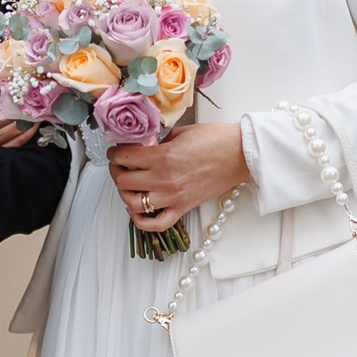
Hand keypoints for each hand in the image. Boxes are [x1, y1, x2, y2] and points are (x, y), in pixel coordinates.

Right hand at [0, 80, 37, 148]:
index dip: (13, 94)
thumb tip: (3, 81)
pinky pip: (18, 141)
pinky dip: (29, 132)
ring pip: (17, 127)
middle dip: (24, 106)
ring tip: (37, 112)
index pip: (0, 98)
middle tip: (35, 100)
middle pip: (11, 113)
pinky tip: (34, 125)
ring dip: (30, 119)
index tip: (23, 90)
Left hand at [108, 122, 248, 231]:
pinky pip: (155, 224)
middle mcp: (164, 180)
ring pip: (133, 204)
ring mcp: (173, 197)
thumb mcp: (180, 132)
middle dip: (117, 171)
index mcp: (162, 157)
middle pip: (123, 182)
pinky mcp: (183, 208)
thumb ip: (158, 142)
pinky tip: (138, 209)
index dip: (115, 153)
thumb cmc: (216, 139)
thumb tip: (143, 147)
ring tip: (128, 184)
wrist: (240, 154)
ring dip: (125, 194)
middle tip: (120, 165)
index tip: (117, 150)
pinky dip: (141, 220)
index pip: (124, 158)